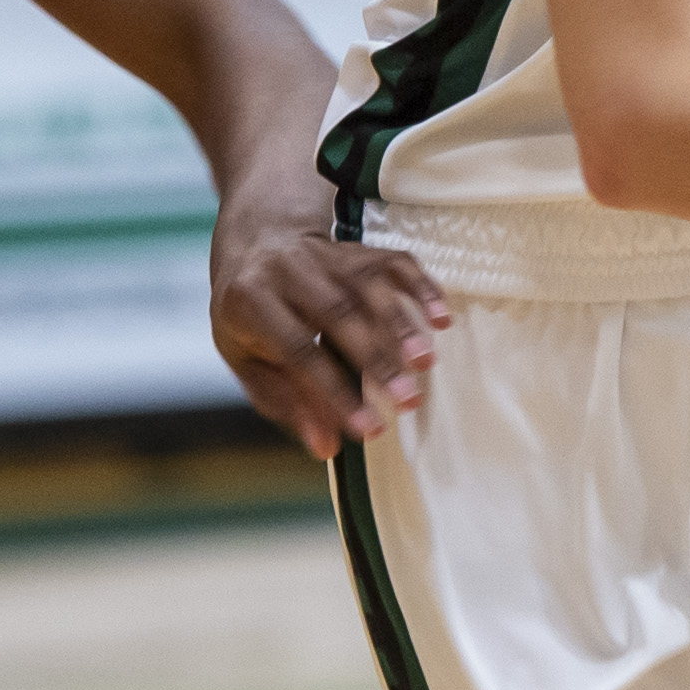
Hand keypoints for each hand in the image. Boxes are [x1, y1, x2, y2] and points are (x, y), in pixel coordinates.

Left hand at [211, 216, 451, 458]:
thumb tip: (328, 447)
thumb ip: (286, 403)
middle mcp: (288, 269)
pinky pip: (394, 262)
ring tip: (426, 363)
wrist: (256, 241)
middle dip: (376, 359)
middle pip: (337, 312)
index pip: (297, 350)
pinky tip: (440, 319)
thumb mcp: (248, 359)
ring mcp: (326, 252)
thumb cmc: (250, 314)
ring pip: (370, 284)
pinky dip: (422, 287)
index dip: (334, 392)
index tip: (369, 428)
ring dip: (402, 324)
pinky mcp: (357, 247)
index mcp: (251, 299)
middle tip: (408, 400)